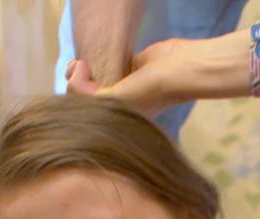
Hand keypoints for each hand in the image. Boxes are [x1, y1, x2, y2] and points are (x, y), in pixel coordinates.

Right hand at [65, 32, 250, 118]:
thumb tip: (115, 65)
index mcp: (129, 106)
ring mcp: (116, 110)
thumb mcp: (142, 64)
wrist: (187, 69)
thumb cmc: (173, 63)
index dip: (85, 85)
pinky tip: (82, 65)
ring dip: (73, 80)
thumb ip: (126, 68)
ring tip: (80, 65)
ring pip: (77, 102)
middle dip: (74, 82)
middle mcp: (121, 114)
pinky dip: (76, 79)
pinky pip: (78, 95)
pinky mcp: (113, 101)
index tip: (83, 66)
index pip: (97, 102)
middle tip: (79, 65)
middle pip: (84, 106)